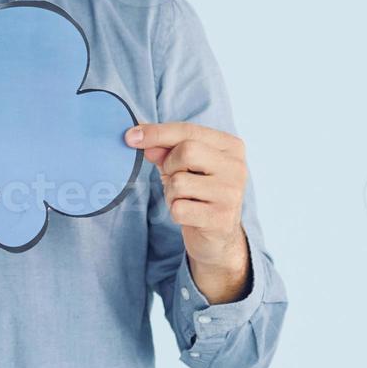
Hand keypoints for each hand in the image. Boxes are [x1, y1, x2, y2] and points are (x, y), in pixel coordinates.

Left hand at [127, 121, 249, 302]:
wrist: (218, 236)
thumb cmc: (198, 192)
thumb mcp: (181, 164)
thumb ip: (163, 147)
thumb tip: (137, 136)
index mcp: (231, 146)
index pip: (188, 130)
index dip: (156, 132)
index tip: (129, 136)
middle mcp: (237, 167)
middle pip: (186, 151)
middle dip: (170, 166)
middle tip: (175, 178)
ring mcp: (231, 194)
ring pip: (179, 182)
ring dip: (171, 193)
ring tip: (185, 199)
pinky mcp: (221, 219)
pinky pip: (179, 208)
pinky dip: (175, 212)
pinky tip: (190, 214)